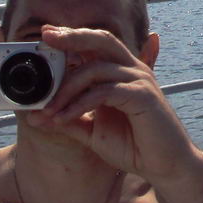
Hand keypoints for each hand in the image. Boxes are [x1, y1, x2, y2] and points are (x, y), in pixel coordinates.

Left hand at [27, 26, 193, 181]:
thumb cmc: (135, 147)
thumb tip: (36, 116)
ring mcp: (140, 81)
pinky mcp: (142, 96)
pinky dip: (78, 104)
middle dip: (71, 36)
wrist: (165, 167)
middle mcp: (132, 70)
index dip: (71, 37)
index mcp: (122, 73)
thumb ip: (69, 119)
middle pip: (101, 39)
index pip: (95, 45)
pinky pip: (103, 92)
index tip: (45, 35)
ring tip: (45, 111)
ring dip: (64, 89)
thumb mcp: (93, 131)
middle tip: (45, 36)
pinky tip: (61, 119)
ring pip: (95, 69)